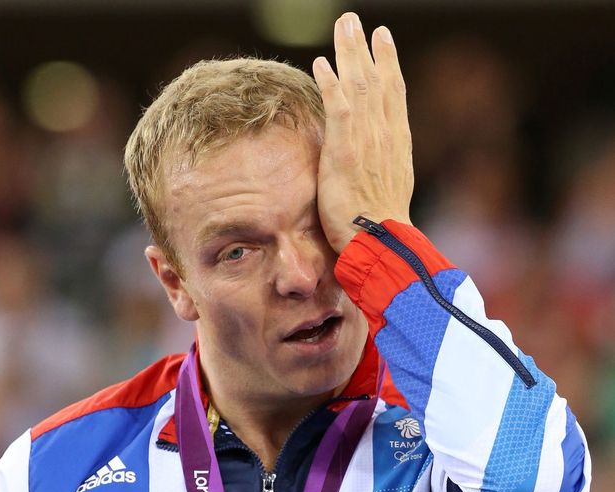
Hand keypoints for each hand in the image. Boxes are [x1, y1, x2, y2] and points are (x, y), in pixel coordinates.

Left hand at [312, 11, 413, 252]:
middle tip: (355, 21)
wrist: (381, 243)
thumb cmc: (383, 229)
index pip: (394, 95)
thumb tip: (376, 167)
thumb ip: (383, 170)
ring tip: (343, 26)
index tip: (383, 39)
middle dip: (365, 48)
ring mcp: (367, 142)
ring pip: (360, 86)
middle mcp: (386, 136)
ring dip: (349, 53)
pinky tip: (321, 62)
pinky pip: (338, 108)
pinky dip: (331, 83)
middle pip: (377, 81)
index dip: (388, 63)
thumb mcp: (390, 192)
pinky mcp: (345, 152)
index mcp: (397, 145)